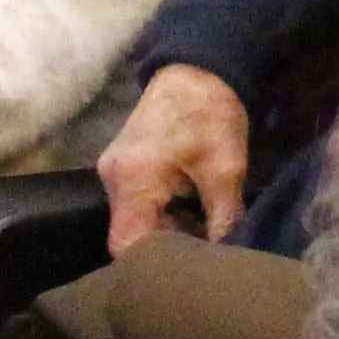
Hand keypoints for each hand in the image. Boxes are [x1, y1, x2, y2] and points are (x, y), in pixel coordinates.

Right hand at [97, 64, 254, 253]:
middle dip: (163, 250)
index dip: (154, 264)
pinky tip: (188, 216)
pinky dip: (160, 214)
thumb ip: (223, 218)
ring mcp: (114, 171)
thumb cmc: (210, 115)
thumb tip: (226, 257)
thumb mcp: (226, 169)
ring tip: (199, 239)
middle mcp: (112, 179)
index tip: (186, 271)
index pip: (126, 245)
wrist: (197, 67)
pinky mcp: (124, 166)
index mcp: (132, 180)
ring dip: (163, 232)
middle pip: (128, 235)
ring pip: (133, 221)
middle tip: (200, 259)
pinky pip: (136, 204)